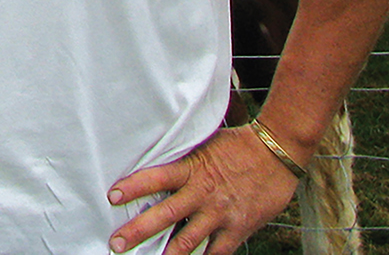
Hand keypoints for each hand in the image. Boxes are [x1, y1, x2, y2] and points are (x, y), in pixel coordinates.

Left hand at [106, 124, 297, 254]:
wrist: (276, 152)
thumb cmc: (238, 145)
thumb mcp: (205, 144)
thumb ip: (184, 159)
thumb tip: (159, 160)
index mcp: (193, 169)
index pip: (157, 177)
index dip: (134, 187)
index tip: (113, 196)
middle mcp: (203, 193)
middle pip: (166, 214)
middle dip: (139, 230)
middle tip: (117, 242)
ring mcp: (221, 214)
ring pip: (188, 240)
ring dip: (166, 254)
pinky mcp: (238, 228)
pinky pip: (217, 252)